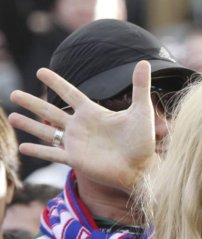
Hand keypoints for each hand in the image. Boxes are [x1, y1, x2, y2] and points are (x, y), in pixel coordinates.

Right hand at [8, 60, 155, 191]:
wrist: (142, 169)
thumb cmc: (143, 142)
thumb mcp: (141, 111)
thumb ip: (140, 87)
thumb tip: (144, 62)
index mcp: (93, 113)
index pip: (69, 93)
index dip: (56, 82)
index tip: (40, 72)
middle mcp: (81, 127)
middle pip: (50, 111)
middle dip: (32, 103)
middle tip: (13, 94)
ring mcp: (76, 144)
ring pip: (47, 131)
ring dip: (29, 124)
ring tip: (11, 116)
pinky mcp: (75, 160)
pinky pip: (52, 153)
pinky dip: (37, 150)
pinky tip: (22, 147)